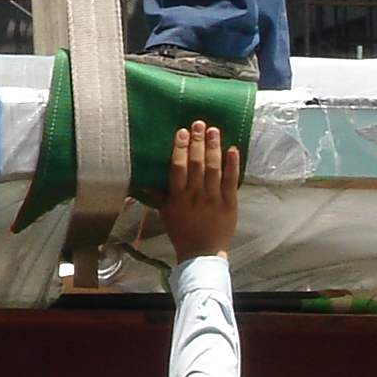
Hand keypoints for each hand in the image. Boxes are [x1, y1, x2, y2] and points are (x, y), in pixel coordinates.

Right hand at [160, 121, 239, 262]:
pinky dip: (232, 165)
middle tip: (199, 123)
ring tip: (214, 130)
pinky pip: (231, 181)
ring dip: (214, 148)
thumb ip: (158, 195)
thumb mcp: (165, 214)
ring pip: (213, 169)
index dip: (180, 149)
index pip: (178, 168)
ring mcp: (214, 199)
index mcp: (178, 197)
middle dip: (198, 142)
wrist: (202, 253)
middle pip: (196, 164)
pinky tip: (233, 150)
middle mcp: (195, 196)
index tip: (182, 131)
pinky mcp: (229, 204)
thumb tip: (144, 181)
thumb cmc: (181, 232)